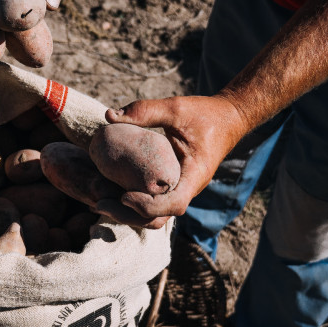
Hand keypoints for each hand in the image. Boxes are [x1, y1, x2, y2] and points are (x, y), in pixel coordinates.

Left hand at [103, 95, 248, 223]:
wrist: (228, 119)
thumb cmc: (205, 114)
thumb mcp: (176, 108)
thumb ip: (145, 110)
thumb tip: (108, 115)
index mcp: (195, 175)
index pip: (174, 204)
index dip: (148, 206)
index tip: (124, 196)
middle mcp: (188, 188)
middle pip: (159, 218)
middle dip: (129, 216)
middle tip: (98, 203)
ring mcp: (180, 190)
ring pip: (155, 216)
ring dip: (128, 214)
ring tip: (99, 201)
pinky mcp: (173, 187)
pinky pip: (153, 204)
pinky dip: (132, 204)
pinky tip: (108, 192)